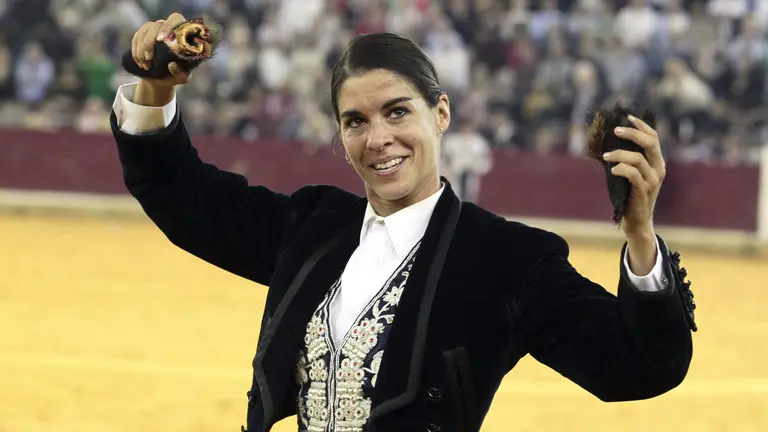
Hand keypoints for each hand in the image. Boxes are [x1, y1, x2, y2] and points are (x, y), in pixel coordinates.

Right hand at [131, 12, 190, 86]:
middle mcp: (167, 27)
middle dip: (149, 42)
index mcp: (181, 33)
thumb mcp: (182, 77)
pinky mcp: (143, 34)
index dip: (167, 26)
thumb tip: (172, 65)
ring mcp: (154, 29)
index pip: (175, 19)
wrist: (162, 78)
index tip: (161, 40)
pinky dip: (135, 51)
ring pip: (144, 32)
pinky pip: (136, 38)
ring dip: (141, 49)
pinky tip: (139, 62)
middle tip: (149, 58)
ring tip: (146, 66)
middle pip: (156, 25)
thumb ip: (181, 73)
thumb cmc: (177, 75)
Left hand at [602, 115, 663, 274]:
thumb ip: (624, 159)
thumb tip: (606, 143)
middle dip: (632, 133)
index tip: (628, 117)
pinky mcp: (643, 191)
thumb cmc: (629, 196)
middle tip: (615, 131)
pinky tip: (612, 170)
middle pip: (650, 142)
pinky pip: (633, 174)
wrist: (636, 222)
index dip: (641, 126)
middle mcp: (658, 169)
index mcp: (657, 162)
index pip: (654, 137)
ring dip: (619, 155)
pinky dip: (621, 168)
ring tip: (605, 157)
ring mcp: (652, 180)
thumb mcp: (628, 174)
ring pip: (637, 158)